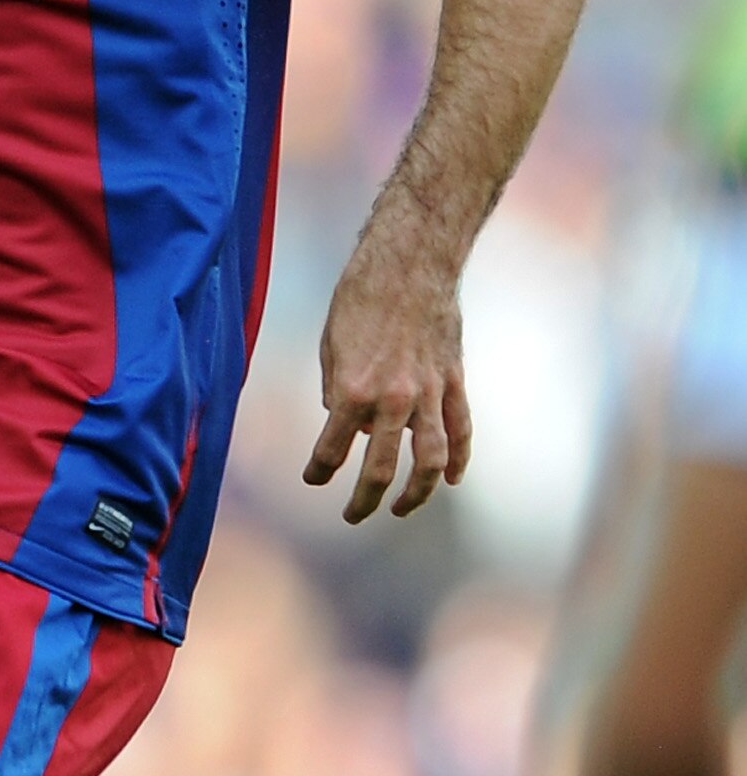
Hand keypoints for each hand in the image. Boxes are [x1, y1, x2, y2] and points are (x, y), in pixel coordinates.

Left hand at [302, 207, 472, 521]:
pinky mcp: (454, 381)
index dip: (318, 471)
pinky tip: (449, 479)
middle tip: (353, 515)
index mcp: (352, 389)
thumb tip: (342, 420)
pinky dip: (458, 459)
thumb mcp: (330, 343)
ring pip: (428, 461)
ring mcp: (428, 393)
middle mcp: (392, 399)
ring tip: (400, 508)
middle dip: (363, 500)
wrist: (412, 260)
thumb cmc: (361, 296)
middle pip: (379, 469)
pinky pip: (460, 430)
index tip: (313, 479)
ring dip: (415, 493)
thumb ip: (336, 388)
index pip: (330, 449)